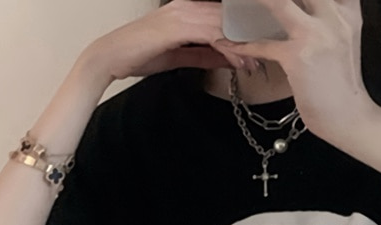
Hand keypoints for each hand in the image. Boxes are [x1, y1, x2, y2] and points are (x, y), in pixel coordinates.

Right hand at [83, 0, 248, 81]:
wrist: (111, 57)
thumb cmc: (141, 54)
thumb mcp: (181, 55)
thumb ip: (205, 55)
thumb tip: (229, 59)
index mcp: (188, 9)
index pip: (224, 15)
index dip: (245, 31)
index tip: (262, 47)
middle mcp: (187, 5)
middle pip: (229, 17)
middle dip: (251, 37)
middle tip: (269, 54)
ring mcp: (183, 13)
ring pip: (224, 26)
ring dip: (244, 46)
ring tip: (258, 63)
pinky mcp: (178, 26)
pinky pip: (213, 36)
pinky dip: (230, 50)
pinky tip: (241, 62)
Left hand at [213, 0, 378, 143]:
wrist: (349, 117)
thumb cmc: (341, 83)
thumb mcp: (342, 40)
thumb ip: (326, 18)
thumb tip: (300, 10)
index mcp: (346, 10)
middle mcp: (334, 15)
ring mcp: (315, 35)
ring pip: (278, 3)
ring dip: (257, 1)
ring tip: (234, 0)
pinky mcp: (297, 57)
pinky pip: (262, 45)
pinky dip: (240, 45)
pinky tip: (225, 43)